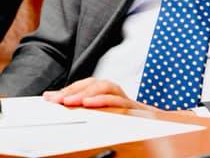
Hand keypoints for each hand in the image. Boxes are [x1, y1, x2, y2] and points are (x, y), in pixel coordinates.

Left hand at [43, 78, 157, 110]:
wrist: (159, 126)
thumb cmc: (128, 120)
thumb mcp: (105, 115)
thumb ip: (86, 108)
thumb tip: (58, 102)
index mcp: (106, 92)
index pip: (83, 86)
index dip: (66, 90)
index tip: (49, 98)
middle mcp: (116, 91)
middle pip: (92, 83)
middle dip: (72, 90)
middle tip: (56, 100)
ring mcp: (127, 98)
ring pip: (106, 87)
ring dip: (87, 93)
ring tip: (71, 101)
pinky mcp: (136, 108)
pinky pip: (120, 101)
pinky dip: (104, 101)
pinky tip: (90, 104)